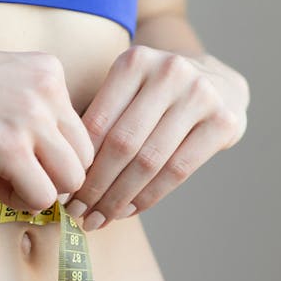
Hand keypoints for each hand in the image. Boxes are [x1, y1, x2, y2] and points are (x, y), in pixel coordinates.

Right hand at [0, 22, 93, 212]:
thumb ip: (28, 110)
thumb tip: (47, 163)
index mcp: (49, 71)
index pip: (80, 132)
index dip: (50, 153)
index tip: (13, 151)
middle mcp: (49, 91)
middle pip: (84, 158)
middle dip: (50, 175)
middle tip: (8, 170)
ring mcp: (31, 119)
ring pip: (72, 181)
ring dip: (38, 190)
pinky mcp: (8, 148)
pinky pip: (41, 196)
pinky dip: (18, 200)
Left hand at [64, 45, 248, 230]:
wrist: (217, 83)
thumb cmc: (151, 96)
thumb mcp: (123, 92)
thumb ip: (96, 122)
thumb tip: (57, 175)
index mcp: (134, 62)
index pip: (98, 123)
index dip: (77, 163)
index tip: (60, 192)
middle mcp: (169, 72)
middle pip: (123, 144)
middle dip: (95, 185)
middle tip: (76, 212)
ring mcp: (201, 95)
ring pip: (149, 161)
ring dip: (119, 198)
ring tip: (98, 218)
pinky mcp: (224, 121)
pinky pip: (177, 170)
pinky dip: (148, 196)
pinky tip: (128, 210)